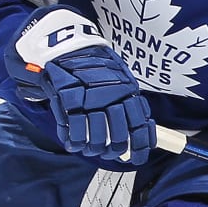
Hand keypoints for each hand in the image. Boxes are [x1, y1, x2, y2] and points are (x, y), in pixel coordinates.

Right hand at [6, 8, 155, 165]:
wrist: (66, 47)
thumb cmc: (94, 67)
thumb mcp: (120, 79)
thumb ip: (129, 103)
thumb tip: (141, 133)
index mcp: (128, 91)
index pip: (139, 126)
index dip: (139, 148)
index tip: (137, 159)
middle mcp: (112, 97)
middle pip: (118, 137)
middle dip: (112, 150)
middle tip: (106, 151)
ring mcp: (90, 100)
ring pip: (97, 139)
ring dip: (92, 148)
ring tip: (88, 147)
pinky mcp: (69, 101)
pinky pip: (75, 132)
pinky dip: (74, 142)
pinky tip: (73, 143)